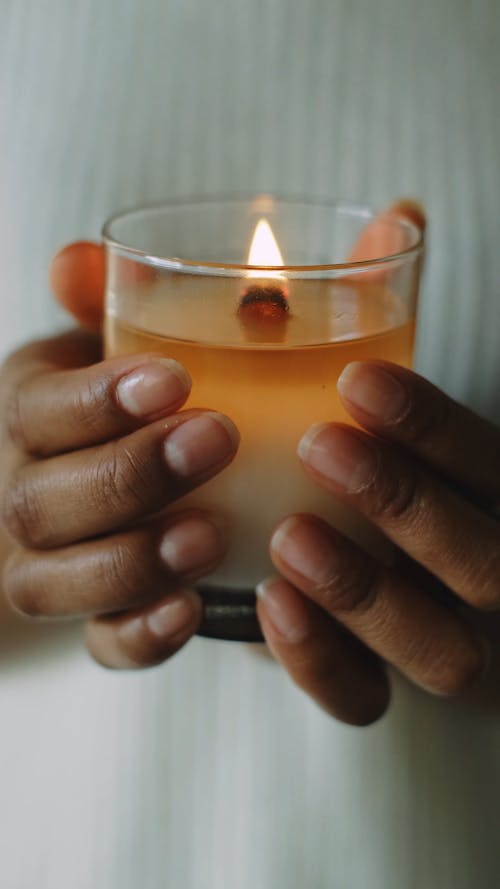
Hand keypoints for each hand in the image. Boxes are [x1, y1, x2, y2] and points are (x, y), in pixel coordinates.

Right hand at [0, 330, 238, 668]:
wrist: (96, 487)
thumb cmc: (120, 408)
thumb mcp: (112, 346)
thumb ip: (106, 302)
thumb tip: (79, 259)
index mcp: (31, 414)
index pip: (36, 410)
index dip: (95, 401)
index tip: (173, 379)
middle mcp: (24, 493)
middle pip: (41, 501)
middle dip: (126, 474)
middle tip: (216, 439)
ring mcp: (47, 566)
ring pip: (54, 581)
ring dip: (132, 559)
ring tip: (210, 534)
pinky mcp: (88, 621)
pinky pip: (98, 644)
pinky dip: (139, 634)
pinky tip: (192, 612)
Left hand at [256, 360, 499, 724]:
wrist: (324, 579)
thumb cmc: (353, 497)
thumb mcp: (377, 448)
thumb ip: (366, 414)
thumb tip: (298, 321)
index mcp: (490, 511)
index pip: (493, 472)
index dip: (437, 430)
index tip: (359, 381)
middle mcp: (485, 584)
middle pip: (487, 566)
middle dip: (405, 504)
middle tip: (320, 447)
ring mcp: (444, 650)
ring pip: (445, 652)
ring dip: (364, 591)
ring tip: (290, 534)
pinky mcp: (380, 694)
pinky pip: (366, 701)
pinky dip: (319, 658)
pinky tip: (273, 601)